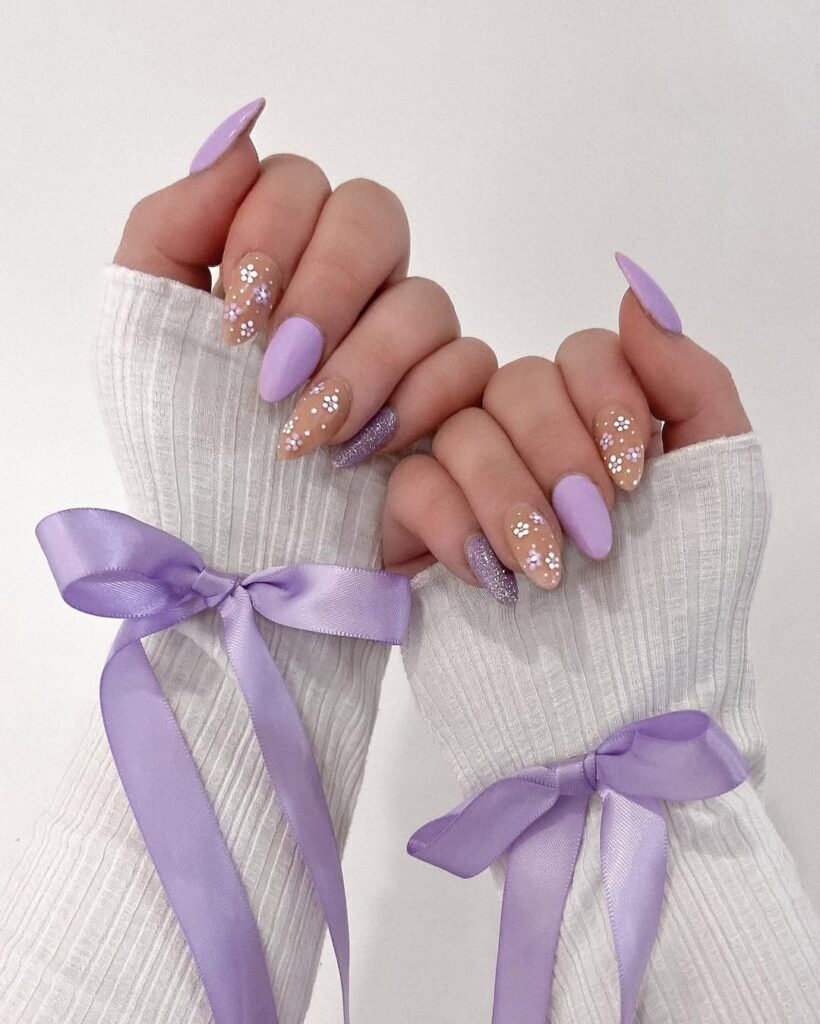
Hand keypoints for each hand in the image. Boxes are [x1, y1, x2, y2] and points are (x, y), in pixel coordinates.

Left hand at [114, 98, 494, 468]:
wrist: (229, 546)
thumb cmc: (181, 441)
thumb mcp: (142, 328)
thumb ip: (174, 223)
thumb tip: (242, 132)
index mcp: (277, 258)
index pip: (298, 185)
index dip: (272, 235)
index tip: (237, 319)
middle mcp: (347, 287)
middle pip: (375, 217)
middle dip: (325, 291)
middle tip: (277, 372)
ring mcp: (402, 340)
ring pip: (426, 297)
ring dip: (363, 366)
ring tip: (307, 436)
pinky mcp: (448, 398)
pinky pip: (470, 364)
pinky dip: (417, 405)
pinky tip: (364, 449)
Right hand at [383, 255, 751, 601]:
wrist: (616, 720)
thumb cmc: (680, 609)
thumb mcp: (720, 485)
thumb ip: (690, 380)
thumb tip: (633, 287)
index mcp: (604, 427)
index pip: (583, 352)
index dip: (606, 397)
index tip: (633, 475)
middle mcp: (535, 444)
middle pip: (516, 380)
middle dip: (558, 455)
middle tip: (593, 535)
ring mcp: (470, 484)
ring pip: (460, 427)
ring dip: (509, 496)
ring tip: (547, 573)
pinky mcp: (415, 530)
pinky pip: (409, 484)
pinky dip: (452, 525)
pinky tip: (490, 580)